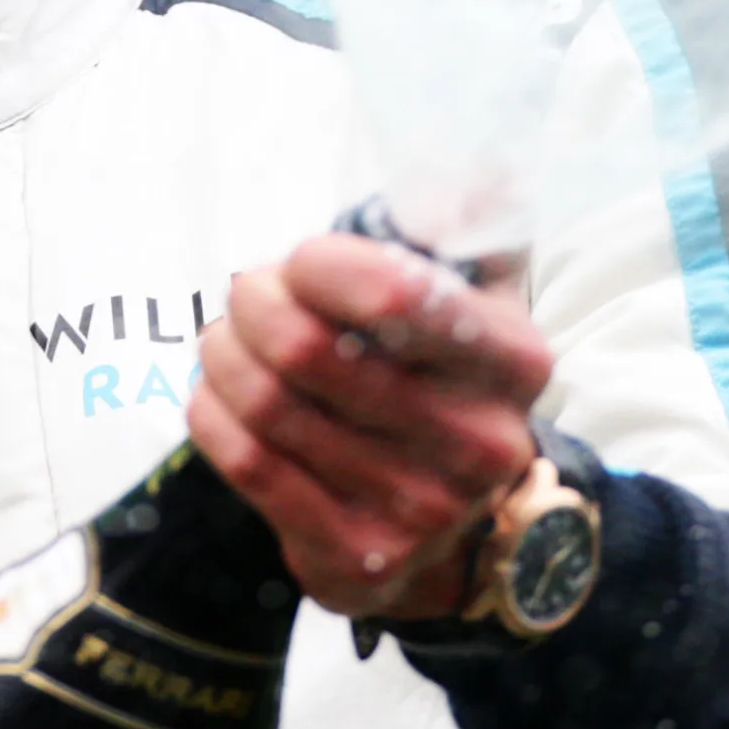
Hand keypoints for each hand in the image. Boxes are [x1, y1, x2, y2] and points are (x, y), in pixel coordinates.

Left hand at [189, 234, 554, 619]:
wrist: (469, 535)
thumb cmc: (446, 383)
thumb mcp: (479, 298)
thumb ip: (467, 226)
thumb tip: (473, 170)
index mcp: (515, 362)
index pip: (394, 292)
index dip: (319, 264)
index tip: (299, 261)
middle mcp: (479, 443)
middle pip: (307, 348)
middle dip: (253, 303)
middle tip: (247, 293)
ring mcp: (419, 512)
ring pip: (268, 404)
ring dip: (224, 355)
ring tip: (226, 338)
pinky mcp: (356, 559)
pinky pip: (250, 464)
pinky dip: (213, 413)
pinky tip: (217, 393)